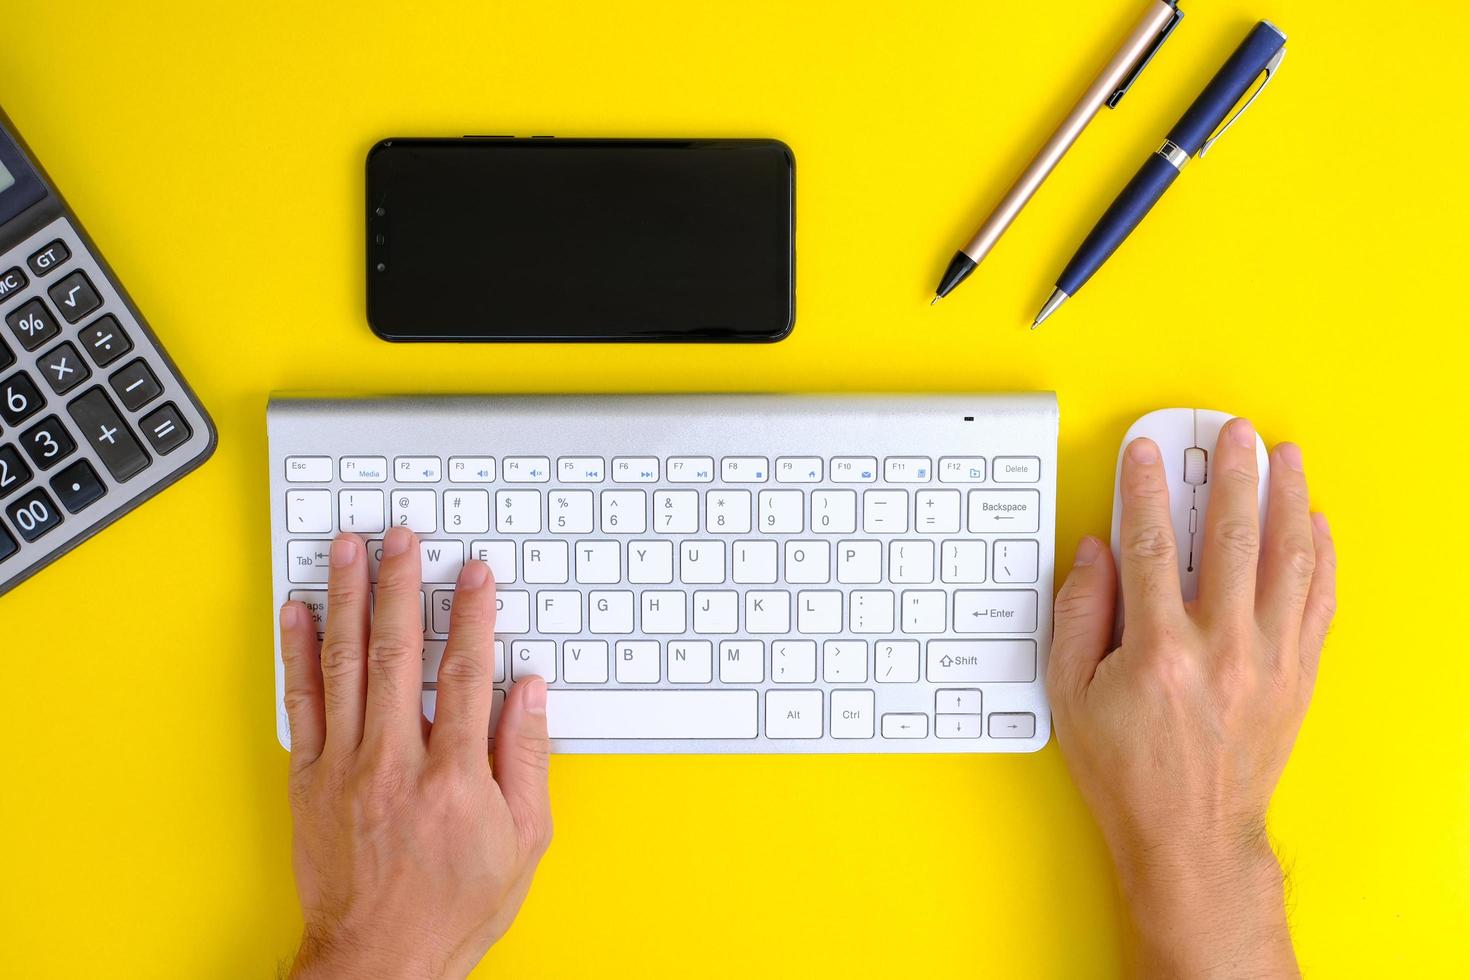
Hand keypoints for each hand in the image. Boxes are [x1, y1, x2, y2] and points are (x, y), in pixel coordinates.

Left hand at [278, 527, 551, 979]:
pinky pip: (301, 702)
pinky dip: (299, 651)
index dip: (475, 614)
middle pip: (399, 651)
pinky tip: (299, 611)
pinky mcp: (309, 780)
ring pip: (346, 663)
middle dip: (402, 584)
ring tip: (349, 549)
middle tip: (403, 537)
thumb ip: (526, 759)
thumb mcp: (522, 843)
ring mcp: (345, 767)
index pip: (468, 672)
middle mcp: (395, 762)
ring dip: (348, 597)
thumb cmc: (453, 908)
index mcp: (454, 776)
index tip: (475, 573)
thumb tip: (528, 692)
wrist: (378, 961)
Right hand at [1048, 419, 1335, 977]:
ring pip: (1287, 558)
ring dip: (1287, 498)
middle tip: (1233, 433)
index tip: (1144, 453)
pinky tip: (1316, 525)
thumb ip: (1076, 616)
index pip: (1147, 544)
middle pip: (1229, 535)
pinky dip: (1321, 556)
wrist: (1190, 837)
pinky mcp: (1298, 675)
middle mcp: (1221, 647)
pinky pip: (1318, 601)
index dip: (1142, 489)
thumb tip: (1094, 555)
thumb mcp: (1069, 696)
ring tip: (1285, 458)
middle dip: (1230, 472)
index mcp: (1157, 650)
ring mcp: (1268, 660)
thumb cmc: (1127, 772)